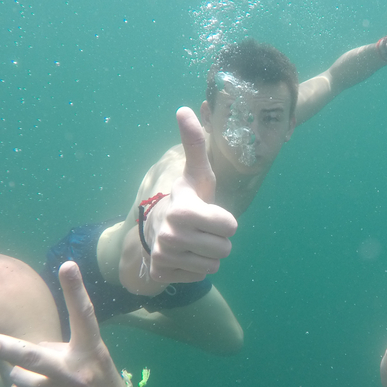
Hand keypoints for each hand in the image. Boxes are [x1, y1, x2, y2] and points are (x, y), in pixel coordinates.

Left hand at [0, 261, 132, 386]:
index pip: (84, 315)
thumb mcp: (93, 360)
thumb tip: (17, 348)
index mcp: (91, 352)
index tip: (67, 265)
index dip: (75, 290)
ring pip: (16, 377)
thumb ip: (63, 349)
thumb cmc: (97, 384)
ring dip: (22, 376)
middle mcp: (76, 373)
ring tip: (44, 384)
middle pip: (27, 354)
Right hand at [144, 107, 238, 283]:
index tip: (209, 212)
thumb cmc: (186, 199)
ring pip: (213, 266)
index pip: (231, 226)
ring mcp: (163, 256)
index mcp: (183, 209)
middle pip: (225, 249)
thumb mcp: (197, 174)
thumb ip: (195, 144)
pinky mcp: (160, 273)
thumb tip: (184, 108)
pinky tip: (182, 255)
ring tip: (193, 242)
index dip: (225, 221)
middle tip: (202, 230)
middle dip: (218, 241)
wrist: (154, 228)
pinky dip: (193, 269)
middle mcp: (170, 234)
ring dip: (207, 256)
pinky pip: (198, 278)